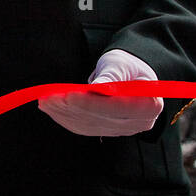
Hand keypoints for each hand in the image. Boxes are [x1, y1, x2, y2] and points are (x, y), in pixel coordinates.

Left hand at [38, 49, 163, 136]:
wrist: (130, 75)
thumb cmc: (127, 65)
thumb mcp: (122, 63)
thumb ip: (112, 76)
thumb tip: (97, 88)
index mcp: (150, 105)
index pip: (119, 108)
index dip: (93, 104)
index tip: (70, 95)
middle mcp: (139, 124)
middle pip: (101, 119)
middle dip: (72, 108)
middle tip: (49, 97)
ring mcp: (122, 130)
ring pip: (88, 125)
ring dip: (64, 114)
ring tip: (45, 101)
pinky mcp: (106, 131)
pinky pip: (83, 127)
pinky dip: (64, 118)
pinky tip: (49, 108)